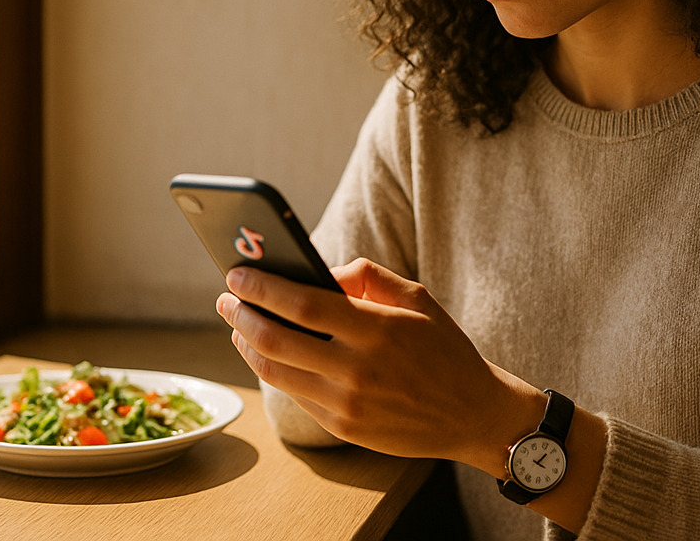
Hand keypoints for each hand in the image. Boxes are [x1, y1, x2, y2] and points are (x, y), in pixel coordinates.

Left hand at [216, 258, 544, 473]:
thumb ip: (366, 276)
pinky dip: (273, 369)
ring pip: (276, 371)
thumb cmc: (443, 348)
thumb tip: (318, 272)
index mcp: (377, 329)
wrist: (474, 414)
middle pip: (277, 339)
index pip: (302, 304)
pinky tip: (266, 351)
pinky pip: (295, 394)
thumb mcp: (416, 297)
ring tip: (237, 325)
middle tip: (225, 298)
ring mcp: (347, 404)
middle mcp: (358, 370)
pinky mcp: (344, 427)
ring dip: (247, 344)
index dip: (262, 288)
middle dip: (240, 315)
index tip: (236, 274)